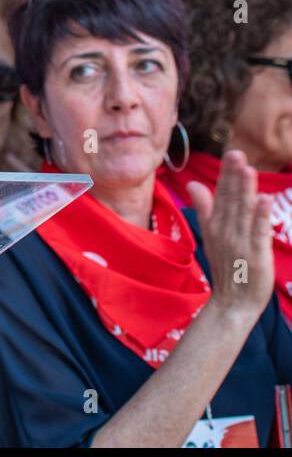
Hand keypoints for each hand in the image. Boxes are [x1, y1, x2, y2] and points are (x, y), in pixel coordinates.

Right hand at [188, 149, 274, 319]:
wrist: (232, 302)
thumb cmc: (226, 266)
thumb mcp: (211, 234)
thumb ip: (204, 207)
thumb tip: (193, 184)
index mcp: (216, 224)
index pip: (221, 195)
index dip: (227, 175)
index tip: (232, 154)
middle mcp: (226, 231)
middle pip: (231, 200)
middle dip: (234, 177)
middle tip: (236, 154)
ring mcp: (240, 243)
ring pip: (243, 213)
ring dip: (245, 191)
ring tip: (248, 170)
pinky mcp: (255, 256)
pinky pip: (258, 233)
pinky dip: (260, 217)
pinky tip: (263, 200)